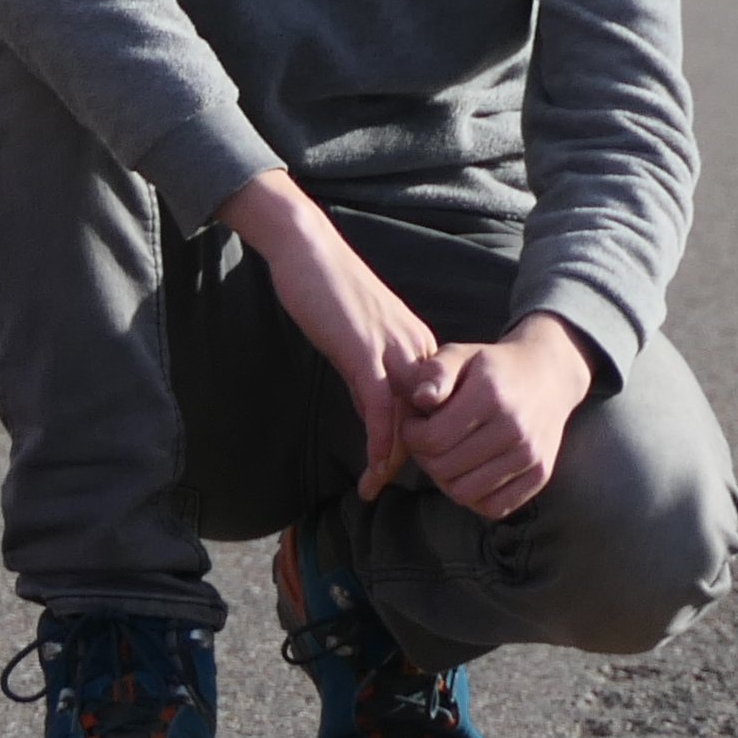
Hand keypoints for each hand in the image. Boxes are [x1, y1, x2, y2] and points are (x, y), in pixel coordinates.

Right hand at [222, 173, 441, 498]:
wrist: (308, 249)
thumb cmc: (328, 289)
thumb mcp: (358, 339)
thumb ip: (371, 375)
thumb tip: (373, 414)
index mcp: (418, 345)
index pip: (429, 406)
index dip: (418, 441)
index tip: (397, 470)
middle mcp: (415, 348)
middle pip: (424, 416)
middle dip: (408, 458)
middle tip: (382, 488)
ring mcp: (392, 349)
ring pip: (407, 416)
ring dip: (392, 458)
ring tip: (374, 489)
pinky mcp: (364, 351)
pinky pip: (380, 406)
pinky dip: (379, 439)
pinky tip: (373, 466)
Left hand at [407, 316, 593, 520]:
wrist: (548, 374)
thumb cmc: (493, 366)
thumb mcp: (461, 354)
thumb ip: (435, 371)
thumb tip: (420, 399)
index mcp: (490, 395)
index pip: (432, 439)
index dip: (412, 434)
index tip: (415, 423)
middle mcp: (514, 429)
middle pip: (444, 469)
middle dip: (425, 457)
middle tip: (428, 440)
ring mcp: (530, 455)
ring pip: (464, 493)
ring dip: (446, 479)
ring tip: (448, 455)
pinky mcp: (540, 474)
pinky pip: (494, 507)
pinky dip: (476, 496)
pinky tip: (471, 471)